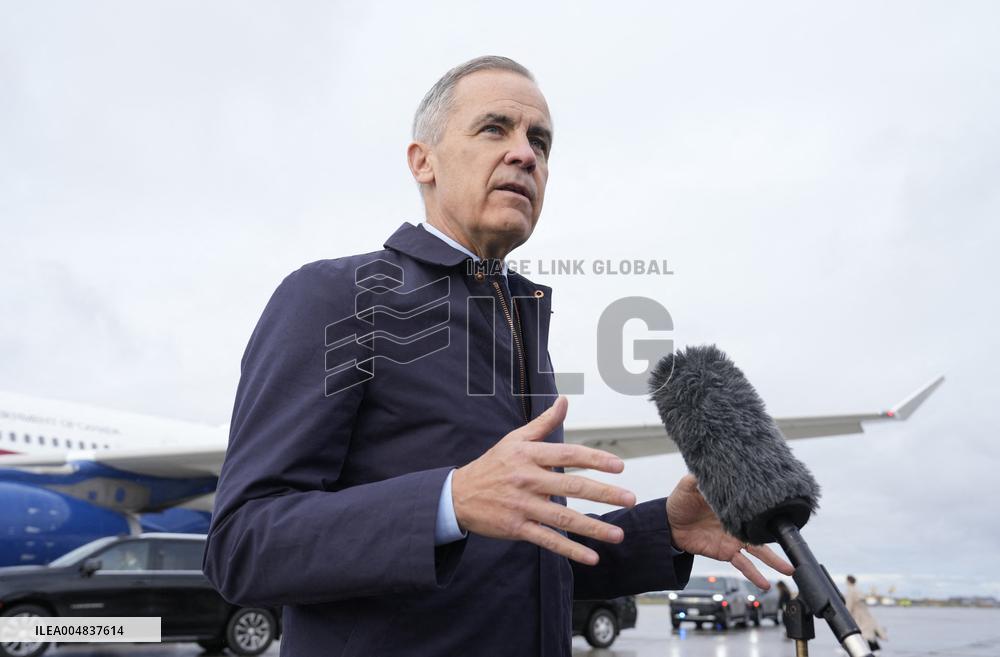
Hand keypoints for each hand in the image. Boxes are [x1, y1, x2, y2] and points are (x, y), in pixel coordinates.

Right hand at [452, 396, 636, 565]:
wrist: (458, 495)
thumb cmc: (493, 464)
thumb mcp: (514, 439)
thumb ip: (543, 423)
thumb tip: (564, 400)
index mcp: (528, 455)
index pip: (568, 455)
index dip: (594, 460)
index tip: (619, 466)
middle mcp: (527, 479)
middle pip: (571, 487)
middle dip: (603, 493)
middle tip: (629, 498)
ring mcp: (522, 505)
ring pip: (563, 518)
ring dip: (593, 527)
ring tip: (618, 534)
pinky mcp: (516, 528)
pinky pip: (547, 540)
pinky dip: (570, 550)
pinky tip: (591, 557)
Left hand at [666, 474, 793, 588]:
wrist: (668, 523)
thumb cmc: (681, 501)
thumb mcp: (689, 485)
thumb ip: (701, 478)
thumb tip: (710, 468)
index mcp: (733, 506)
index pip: (755, 506)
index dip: (769, 508)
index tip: (786, 510)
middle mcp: (738, 523)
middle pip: (764, 530)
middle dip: (781, 537)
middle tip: (797, 544)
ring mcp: (734, 539)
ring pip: (760, 550)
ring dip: (774, 561)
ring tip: (790, 570)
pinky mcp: (726, 552)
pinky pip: (743, 565)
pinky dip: (754, 575)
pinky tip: (764, 583)